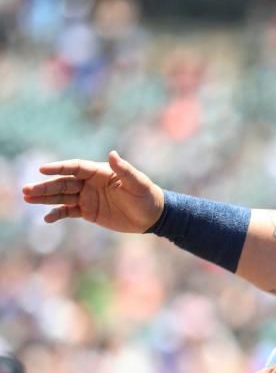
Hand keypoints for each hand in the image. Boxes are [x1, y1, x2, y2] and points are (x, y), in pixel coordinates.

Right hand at [21, 151, 163, 232]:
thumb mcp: (138, 183)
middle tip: (26, 190)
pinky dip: (57, 214)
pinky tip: (46, 218)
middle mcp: (89, 183)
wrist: (152, 216)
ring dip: (45, 198)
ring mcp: (87, 197)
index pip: (74, 167)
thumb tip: (112, 154)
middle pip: (63, 183)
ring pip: (62, 196)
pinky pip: (69, 212)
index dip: (58, 168)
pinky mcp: (88, 212)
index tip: (42, 170)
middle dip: (45, 186)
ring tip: (27, 198)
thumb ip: (124, 169)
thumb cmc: (146, 196)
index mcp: (98, 172)